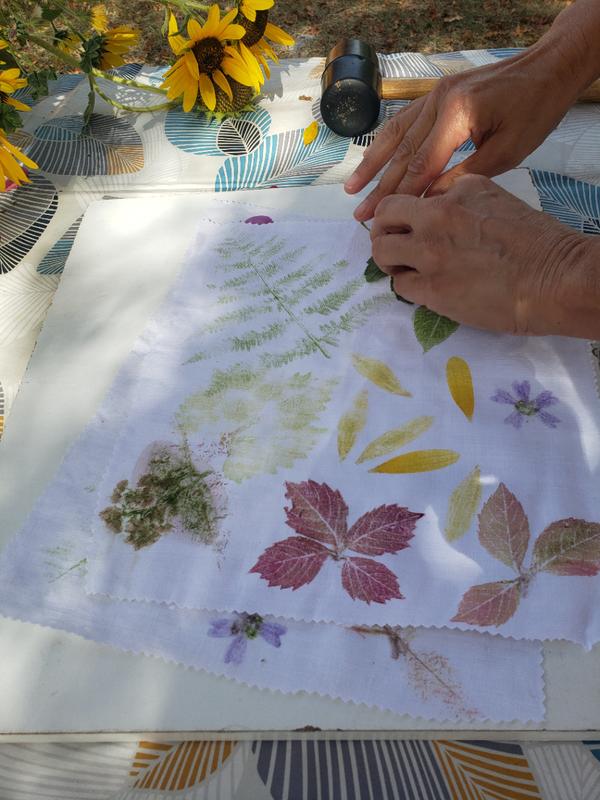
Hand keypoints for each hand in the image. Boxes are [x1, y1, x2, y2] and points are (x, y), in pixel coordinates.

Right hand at [345, 45, 585, 220]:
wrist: (547, 68)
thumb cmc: (535, 111)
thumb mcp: (506, 152)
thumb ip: (463, 175)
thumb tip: (429, 201)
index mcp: (457, 115)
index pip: (420, 165)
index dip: (399, 196)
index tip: (381, 219)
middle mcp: (439, 100)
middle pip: (402, 153)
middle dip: (379, 187)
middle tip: (360, 214)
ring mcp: (435, 93)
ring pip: (395, 134)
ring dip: (372, 164)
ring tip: (351, 188)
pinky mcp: (438, 92)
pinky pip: (404, 119)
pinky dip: (386, 141)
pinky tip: (372, 158)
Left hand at [370, 175, 599, 337]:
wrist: (554, 279)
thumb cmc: (537, 243)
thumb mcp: (497, 200)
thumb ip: (462, 200)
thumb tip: (438, 208)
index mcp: (456, 191)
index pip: (412, 194)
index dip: (405, 211)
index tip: (407, 224)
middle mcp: (436, 216)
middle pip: (383, 216)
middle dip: (382, 229)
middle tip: (393, 243)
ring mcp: (430, 253)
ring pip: (382, 251)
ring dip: (388, 259)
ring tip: (403, 267)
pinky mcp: (431, 288)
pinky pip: (399, 284)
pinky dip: (407, 285)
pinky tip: (423, 287)